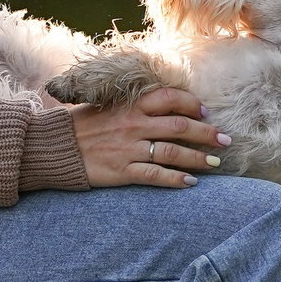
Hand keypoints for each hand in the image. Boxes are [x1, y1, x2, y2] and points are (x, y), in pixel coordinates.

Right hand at [71, 86, 230, 187]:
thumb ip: (134, 105)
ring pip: (174, 152)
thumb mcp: (107, 106)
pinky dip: (176, 179)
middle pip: (181, 126)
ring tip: (215, 163)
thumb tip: (164, 106)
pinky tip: (191, 183)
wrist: (54, 147)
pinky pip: (156, 175)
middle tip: (225, 140)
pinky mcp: (123, 170)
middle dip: (207, 134)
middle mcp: (133, 124)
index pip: (171, 98)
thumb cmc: (82, 125)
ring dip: (199, 158)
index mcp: (130, 104)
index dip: (193, 105)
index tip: (206, 114)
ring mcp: (129, 148)